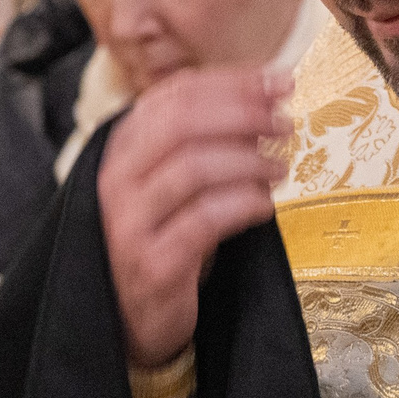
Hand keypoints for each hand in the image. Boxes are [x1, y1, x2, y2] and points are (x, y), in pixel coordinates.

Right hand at [96, 67, 291, 367]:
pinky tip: (264, 204)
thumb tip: (261, 95)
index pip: (170, 97)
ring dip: (248, 160)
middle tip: (284, 120)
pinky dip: (243, 204)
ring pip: (192, 168)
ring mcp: (129, 223)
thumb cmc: (159, 240)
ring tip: (280, 165)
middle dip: (241, 113)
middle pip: (179, 124)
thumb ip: (195, 141)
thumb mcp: (166, 184)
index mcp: (120, 151)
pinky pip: (204, 221)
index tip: (278, 79)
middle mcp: (115, 181)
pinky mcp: (152, 264)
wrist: (129, 318)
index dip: (229, 82)